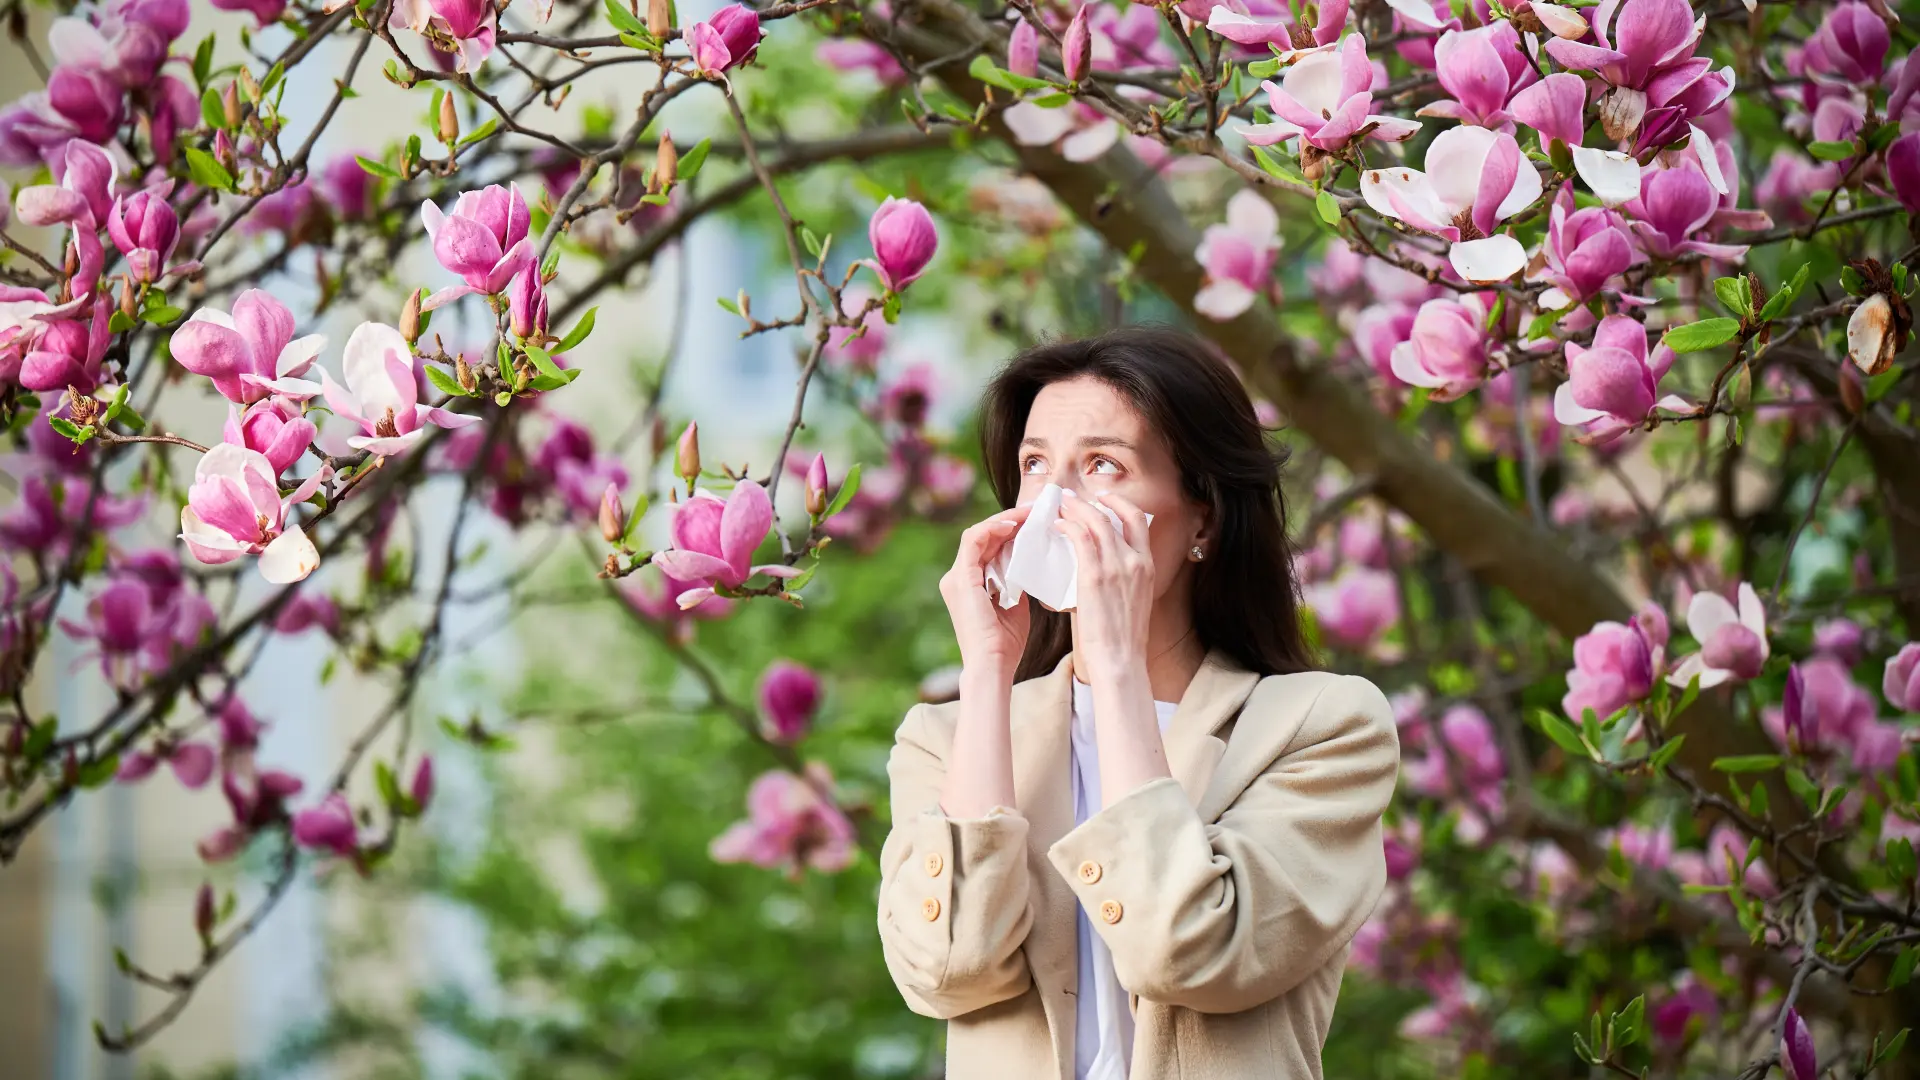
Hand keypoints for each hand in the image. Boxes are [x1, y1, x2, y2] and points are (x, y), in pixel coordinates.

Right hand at [939, 504, 1034, 678]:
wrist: (993, 666)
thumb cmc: (1005, 644)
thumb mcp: (1016, 605)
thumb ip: (1016, 583)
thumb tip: (1030, 565)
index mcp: (968, 585)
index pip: (987, 546)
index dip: (1010, 531)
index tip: (1036, 523)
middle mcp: (956, 578)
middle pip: (982, 537)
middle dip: (1009, 520)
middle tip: (1036, 511)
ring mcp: (955, 578)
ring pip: (977, 533)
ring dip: (1003, 520)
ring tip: (1029, 514)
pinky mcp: (961, 579)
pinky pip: (974, 541)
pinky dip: (993, 529)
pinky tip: (1014, 525)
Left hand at [1054, 491, 1152, 679]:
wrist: (1121, 659)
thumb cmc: (1122, 638)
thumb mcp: (1133, 600)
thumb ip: (1121, 579)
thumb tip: (1099, 569)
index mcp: (1147, 566)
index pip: (1138, 520)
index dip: (1119, 504)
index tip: (1103, 498)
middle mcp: (1135, 561)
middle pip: (1113, 516)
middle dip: (1090, 502)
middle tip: (1071, 498)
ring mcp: (1116, 567)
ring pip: (1095, 522)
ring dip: (1075, 509)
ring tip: (1060, 506)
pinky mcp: (1094, 576)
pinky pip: (1079, 538)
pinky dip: (1068, 526)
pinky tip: (1057, 526)